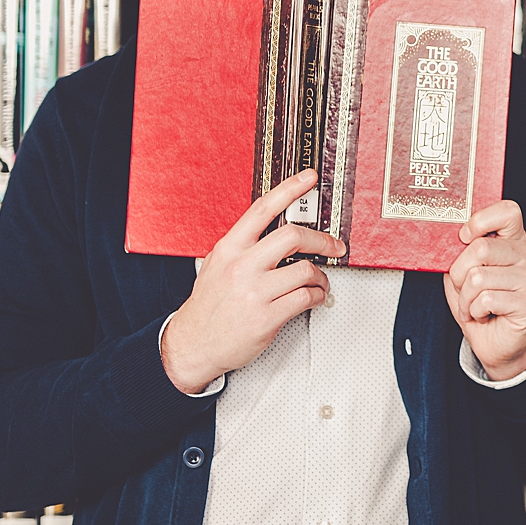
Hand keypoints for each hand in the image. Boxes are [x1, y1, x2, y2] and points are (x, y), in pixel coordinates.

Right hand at [158, 170, 343, 394]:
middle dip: (321, 239)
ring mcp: (255, 292)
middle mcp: (242, 266)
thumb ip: (242, 244)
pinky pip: (304, 298)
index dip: (290, 189)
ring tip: (321, 280)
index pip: (263, 209)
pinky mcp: (266, 318)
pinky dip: (317, 296)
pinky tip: (314, 296)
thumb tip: (272, 227)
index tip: (309, 179)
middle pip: (292, 236)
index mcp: (230, 248)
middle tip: (333, 243)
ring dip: (321, 275)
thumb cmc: (207, 306)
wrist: (192, 345)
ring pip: (305, 270)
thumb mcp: (216, 264)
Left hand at [443, 200, 525, 380]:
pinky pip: (486, 300)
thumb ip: (459, 254)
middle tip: (463, 287)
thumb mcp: (464, 274)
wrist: (496, 344)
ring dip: (465, 298)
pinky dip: (474, 312)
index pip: (507, 211)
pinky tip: (483, 315)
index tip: (464, 237)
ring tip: (473, 306)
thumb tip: (446, 242)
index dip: (480, 220)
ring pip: (478, 278)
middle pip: (481, 248)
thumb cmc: (480, 305)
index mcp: (514, 241)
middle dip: (459, 273)